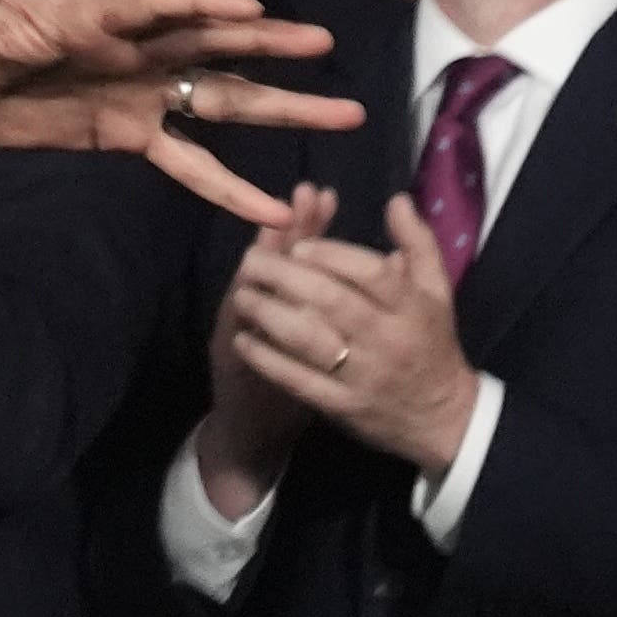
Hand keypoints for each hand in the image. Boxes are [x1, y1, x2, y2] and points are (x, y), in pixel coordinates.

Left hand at [0, 0, 361, 225]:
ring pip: (219, 99)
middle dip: (266, 44)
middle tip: (327, 44)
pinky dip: (229, 187)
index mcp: (87, 17)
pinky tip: (274, 212)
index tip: (247, 7)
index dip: (196, 4)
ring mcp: (136, 93)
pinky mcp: (127, 134)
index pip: (150, 6)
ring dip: (279, 108)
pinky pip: (188, 162)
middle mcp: (128, 51)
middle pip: (208, 45)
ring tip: (346, 113)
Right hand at [189, 179, 337, 518]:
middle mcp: (256, 306)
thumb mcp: (324, 331)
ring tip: (270, 237)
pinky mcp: (230, 365)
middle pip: (271, 261)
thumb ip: (350, 293)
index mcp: (286, 297)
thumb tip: (386, 255)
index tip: (322, 193)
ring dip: (257, 268)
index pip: (299, 251)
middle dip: (287, 231)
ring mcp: (239, 333)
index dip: (309, 223)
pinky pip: (237, 342)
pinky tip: (246, 305)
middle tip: (300, 198)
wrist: (259, 423)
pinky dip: (243, 326)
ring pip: (246, 294)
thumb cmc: (302, 372)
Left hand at [221, 191, 479, 477]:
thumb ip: (418, 242)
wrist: (441, 414)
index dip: (332, 256)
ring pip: (311, 341)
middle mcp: (389, 339)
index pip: (371, 274)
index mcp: (412, 307)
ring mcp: (364, 375)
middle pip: (333, 302)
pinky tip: (244, 340)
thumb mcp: (437, 289)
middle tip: (251, 261)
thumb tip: (396, 199)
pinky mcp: (343, 405)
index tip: (299, 245)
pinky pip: (299, 381)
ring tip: (243, 295)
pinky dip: (268, 360)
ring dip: (269, 315)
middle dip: (286, 278)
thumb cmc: (431, 340)